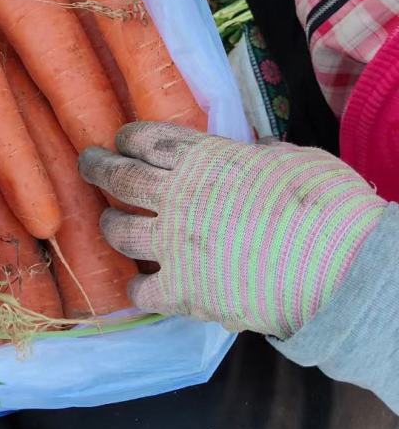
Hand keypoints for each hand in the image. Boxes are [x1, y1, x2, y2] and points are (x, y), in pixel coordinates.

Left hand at [79, 122, 385, 337]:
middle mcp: (179, 196)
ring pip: (118, 230)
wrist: (341, 265)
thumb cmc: (328, 204)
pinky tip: (139, 286)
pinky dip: (138, 288)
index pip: (150, 138)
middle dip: (98, 168)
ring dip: (109, 225)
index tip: (121, 140)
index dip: (130, 138)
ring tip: (108, 224)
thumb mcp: (293, 159)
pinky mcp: (182, 290)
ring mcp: (174, 244)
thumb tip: (254, 154)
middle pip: (120, 176)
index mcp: (207, 158)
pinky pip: (142, 290)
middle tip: (87, 164)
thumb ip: (260, 157)